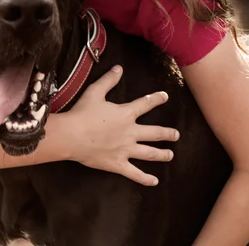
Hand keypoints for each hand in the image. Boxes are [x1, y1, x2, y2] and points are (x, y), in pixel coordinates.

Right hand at [65, 65, 179, 185]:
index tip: (165, 97)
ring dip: (162, 154)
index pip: (146, 104)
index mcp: (126, 114)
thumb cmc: (83, 113)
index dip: (156, 99)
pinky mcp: (118, 164)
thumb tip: (119, 67)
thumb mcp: (95, 91)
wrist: (72, 135)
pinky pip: (135, 173)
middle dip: (167, 134)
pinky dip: (145, 178)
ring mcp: (126, 150)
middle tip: (176, 135)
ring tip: (170, 155)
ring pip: (149, 153)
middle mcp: (130, 132)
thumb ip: (109, 80)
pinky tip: (155, 182)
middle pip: (154, 133)